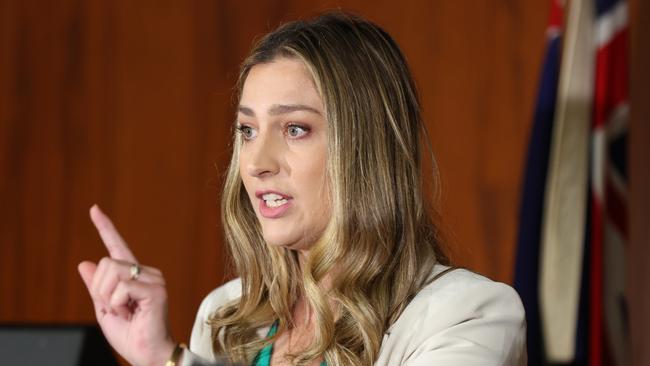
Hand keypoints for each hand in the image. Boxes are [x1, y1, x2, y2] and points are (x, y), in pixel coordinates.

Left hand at [78, 205, 175, 365]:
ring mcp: (154, 279)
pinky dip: (117, 305)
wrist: (147, 354)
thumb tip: (84, 263)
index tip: (94, 209)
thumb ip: (96, 287)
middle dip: (100, 291)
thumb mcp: (103, 310)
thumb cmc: (130, 335)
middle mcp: (146, 272)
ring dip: (108, 298)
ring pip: (112, 273)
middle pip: (106, 263)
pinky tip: (132, 313)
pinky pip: (122, 287)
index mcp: (133, 276)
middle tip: (116, 310)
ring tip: (125, 312)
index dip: (105, 227)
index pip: (116, 247)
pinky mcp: (156, 290)